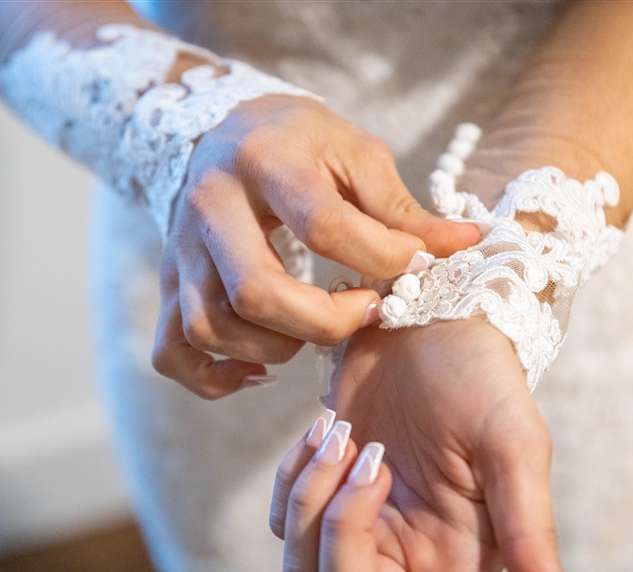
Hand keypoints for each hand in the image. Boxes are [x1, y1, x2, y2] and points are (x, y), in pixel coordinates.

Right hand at [151, 95, 479, 398]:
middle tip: (366, 311)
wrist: (225, 132)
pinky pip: (173, 352)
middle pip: (255, 291)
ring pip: (212, 328)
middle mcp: (210, 207)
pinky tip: (262, 369)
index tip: (415, 266)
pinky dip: (213, 377)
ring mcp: (181, 251)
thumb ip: (402, 207)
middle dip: (325, 321)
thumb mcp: (356, 154)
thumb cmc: (301, 144)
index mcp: (265, 162)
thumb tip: (463, 244)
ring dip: (274, 348)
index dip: (382, 258)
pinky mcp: (169, 283)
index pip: (325, 227)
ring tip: (315, 331)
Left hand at [271, 321, 590, 571]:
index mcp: (459, 561)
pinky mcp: (327, 490)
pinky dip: (297, 475)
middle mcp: (409, 554)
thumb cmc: (481, 378)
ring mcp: (364, 525)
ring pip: (302, 566)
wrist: (430, 317)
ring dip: (312, 496)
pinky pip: (285, 518)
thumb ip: (530, 532)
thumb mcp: (513, 447)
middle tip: (370, 455)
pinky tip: (328, 429)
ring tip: (344, 433)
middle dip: (338, 533)